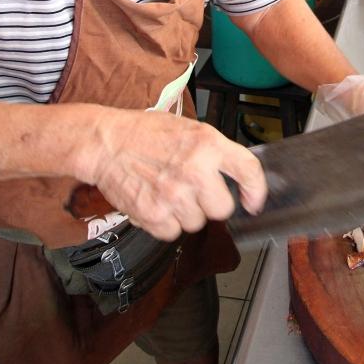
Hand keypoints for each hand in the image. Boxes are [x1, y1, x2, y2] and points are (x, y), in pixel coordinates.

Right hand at [76, 108, 266, 240]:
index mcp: (208, 144)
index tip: (253, 202)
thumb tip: (239, 176)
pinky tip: (155, 203)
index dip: (256, 190)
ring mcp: (175, 195)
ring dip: (186, 214)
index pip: (248, 170)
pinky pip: (172, 233)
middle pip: (223, 209)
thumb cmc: (145, 133)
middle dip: (211, 204)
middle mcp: (195, 171)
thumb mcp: (190, 129)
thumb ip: (215, 151)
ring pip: (196, 223)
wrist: (106, 143)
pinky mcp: (154, 215)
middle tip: (195, 192)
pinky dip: (165, 224)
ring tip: (168, 193)